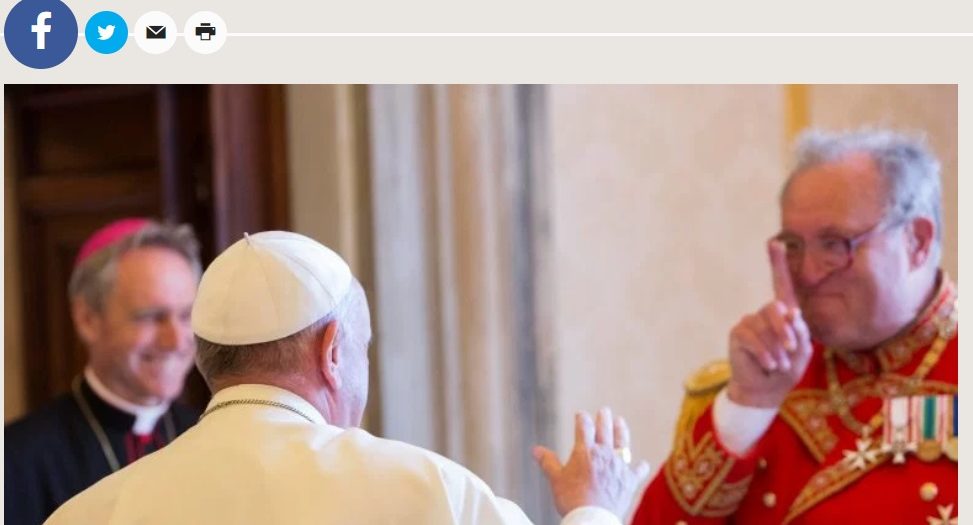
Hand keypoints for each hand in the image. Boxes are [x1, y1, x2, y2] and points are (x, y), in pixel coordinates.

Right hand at [533, 408, 650, 517]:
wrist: (594, 519)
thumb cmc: (572, 500)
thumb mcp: (556, 480)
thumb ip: (548, 462)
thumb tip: (536, 450)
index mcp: (585, 451)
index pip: (584, 427)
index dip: (582, 418)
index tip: (581, 414)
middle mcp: (604, 454)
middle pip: (605, 430)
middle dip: (603, 419)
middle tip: (604, 410)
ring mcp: (619, 466)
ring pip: (622, 443)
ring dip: (621, 431)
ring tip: (620, 421)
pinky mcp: (630, 480)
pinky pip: (638, 470)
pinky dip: (639, 467)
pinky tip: (641, 464)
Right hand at [726, 240, 813, 407]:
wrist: (765, 390)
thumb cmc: (787, 369)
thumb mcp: (802, 351)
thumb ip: (800, 332)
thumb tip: (789, 312)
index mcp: (783, 314)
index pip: (781, 284)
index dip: (777, 263)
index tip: (775, 242)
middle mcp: (764, 313)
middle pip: (774, 308)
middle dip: (785, 330)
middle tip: (792, 349)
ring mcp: (749, 323)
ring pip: (764, 327)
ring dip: (776, 349)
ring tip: (779, 365)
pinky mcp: (738, 334)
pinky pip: (752, 338)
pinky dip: (765, 354)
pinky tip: (769, 366)